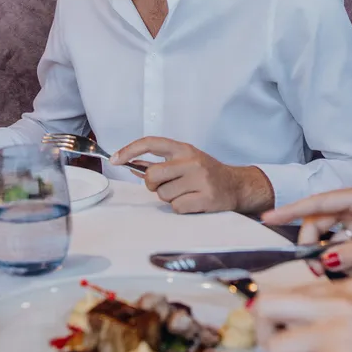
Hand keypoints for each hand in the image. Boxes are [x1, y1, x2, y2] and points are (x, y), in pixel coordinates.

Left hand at [110, 137, 274, 213]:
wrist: (237, 185)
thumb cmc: (206, 173)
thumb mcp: (186, 160)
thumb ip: (160, 162)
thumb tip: (131, 164)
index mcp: (184, 149)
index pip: (151, 143)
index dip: (129, 150)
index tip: (114, 159)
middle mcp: (191, 161)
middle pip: (152, 175)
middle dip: (152, 184)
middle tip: (164, 186)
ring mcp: (200, 179)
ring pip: (163, 195)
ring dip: (169, 198)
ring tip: (185, 193)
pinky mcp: (206, 198)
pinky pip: (177, 208)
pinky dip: (181, 208)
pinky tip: (193, 202)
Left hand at [252, 278, 351, 351]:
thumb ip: (345, 317)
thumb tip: (309, 333)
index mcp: (348, 290)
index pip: (288, 290)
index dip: (276, 318)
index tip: (279, 336)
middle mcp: (336, 303)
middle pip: (265, 306)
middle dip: (266, 336)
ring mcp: (334, 331)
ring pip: (276, 348)